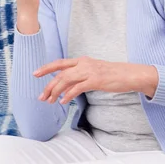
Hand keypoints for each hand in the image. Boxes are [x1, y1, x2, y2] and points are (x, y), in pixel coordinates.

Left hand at [33, 57, 158, 103]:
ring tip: (49, 101)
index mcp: (82, 60)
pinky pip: (77, 88)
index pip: (60, 63)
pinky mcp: (95, 80)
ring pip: (66, 80)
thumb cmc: (111, 74)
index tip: (35, 73)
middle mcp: (83, 64)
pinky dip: (68, 95)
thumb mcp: (93, 71)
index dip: (47, 68)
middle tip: (41, 96)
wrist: (129, 74)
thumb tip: (66, 85)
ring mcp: (89, 71)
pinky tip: (63, 102)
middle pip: (60, 73)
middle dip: (48, 85)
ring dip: (55, 92)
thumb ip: (80, 75)